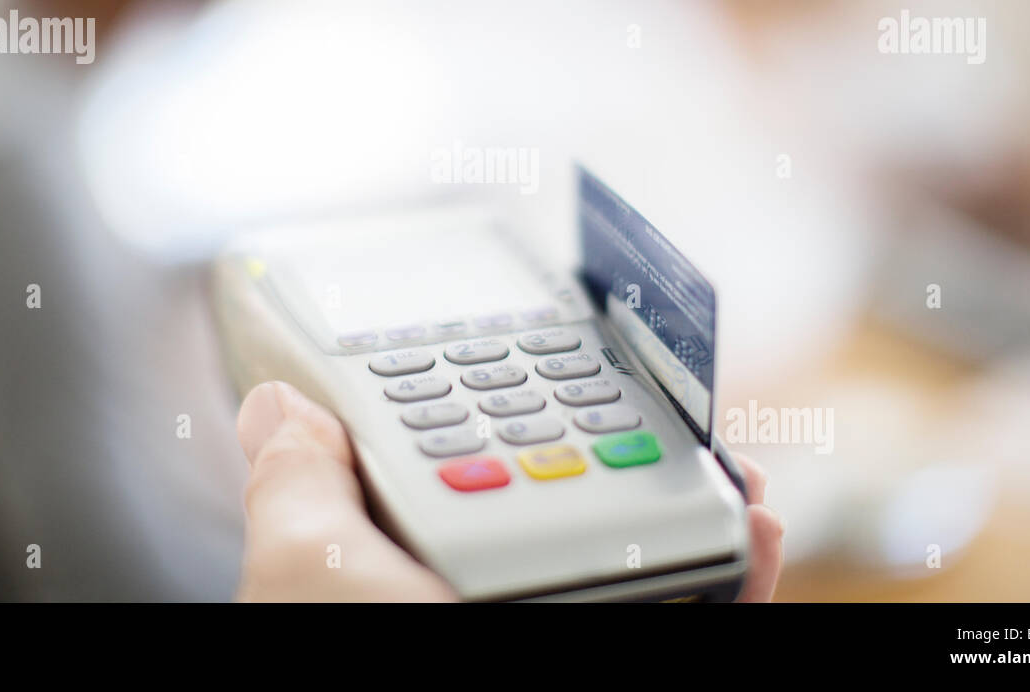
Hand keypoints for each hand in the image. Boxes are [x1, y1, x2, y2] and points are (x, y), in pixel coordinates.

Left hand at [235, 381, 782, 601]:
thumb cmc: (369, 659)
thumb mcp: (312, 572)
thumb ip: (299, 488)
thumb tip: (277, 404)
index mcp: (413, 574)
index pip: (460, 479)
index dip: (501, 418)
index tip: (537, 370)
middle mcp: (490, 601)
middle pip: (570, 511)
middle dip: (624, 452)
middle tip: (658, 404)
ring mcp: (567, 619)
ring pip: (649, 562)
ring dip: (698, 500)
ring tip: (723, 458)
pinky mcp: (635, 643)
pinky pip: (706, 611)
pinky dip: (741, 570)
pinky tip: (753, 523)